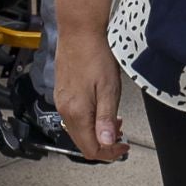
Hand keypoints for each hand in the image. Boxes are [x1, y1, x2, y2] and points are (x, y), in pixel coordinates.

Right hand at [53, 32, 128, 162]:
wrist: (78, 32)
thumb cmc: (95, 56)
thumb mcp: (109, 89)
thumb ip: (106, 119)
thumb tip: (107, 143)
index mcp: (76, 112)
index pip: (91, 148)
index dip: (110, 153)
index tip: (124, 147)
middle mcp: (64, 110)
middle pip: (82, 142)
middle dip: (104, 143)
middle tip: (121, 134)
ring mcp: (61, 101)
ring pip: (77, 130)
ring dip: (96, 132)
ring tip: (113, 120)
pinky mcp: (61, 93)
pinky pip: (73, 117)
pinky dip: (88, 120)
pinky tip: (99, 108)